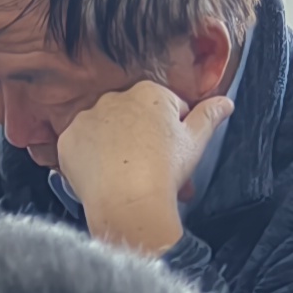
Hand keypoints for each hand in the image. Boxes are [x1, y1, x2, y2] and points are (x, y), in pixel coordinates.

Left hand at [52, 81, 228, 257]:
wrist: (128, 199)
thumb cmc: (165, 169)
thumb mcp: (197, 140)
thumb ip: (210, 116)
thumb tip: (225, 102)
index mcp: (149, 93)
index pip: (168, 106)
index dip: (175, 130)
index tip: (174, 150)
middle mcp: (113, 98)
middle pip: (135, 117)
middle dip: (146, 137)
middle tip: (156, 166)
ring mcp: (86, 118)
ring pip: (107, 130)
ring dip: (118, 146)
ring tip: (131, 174)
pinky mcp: (67, 140)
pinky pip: (81, 146)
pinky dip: (91, 158)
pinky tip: (105, 174)